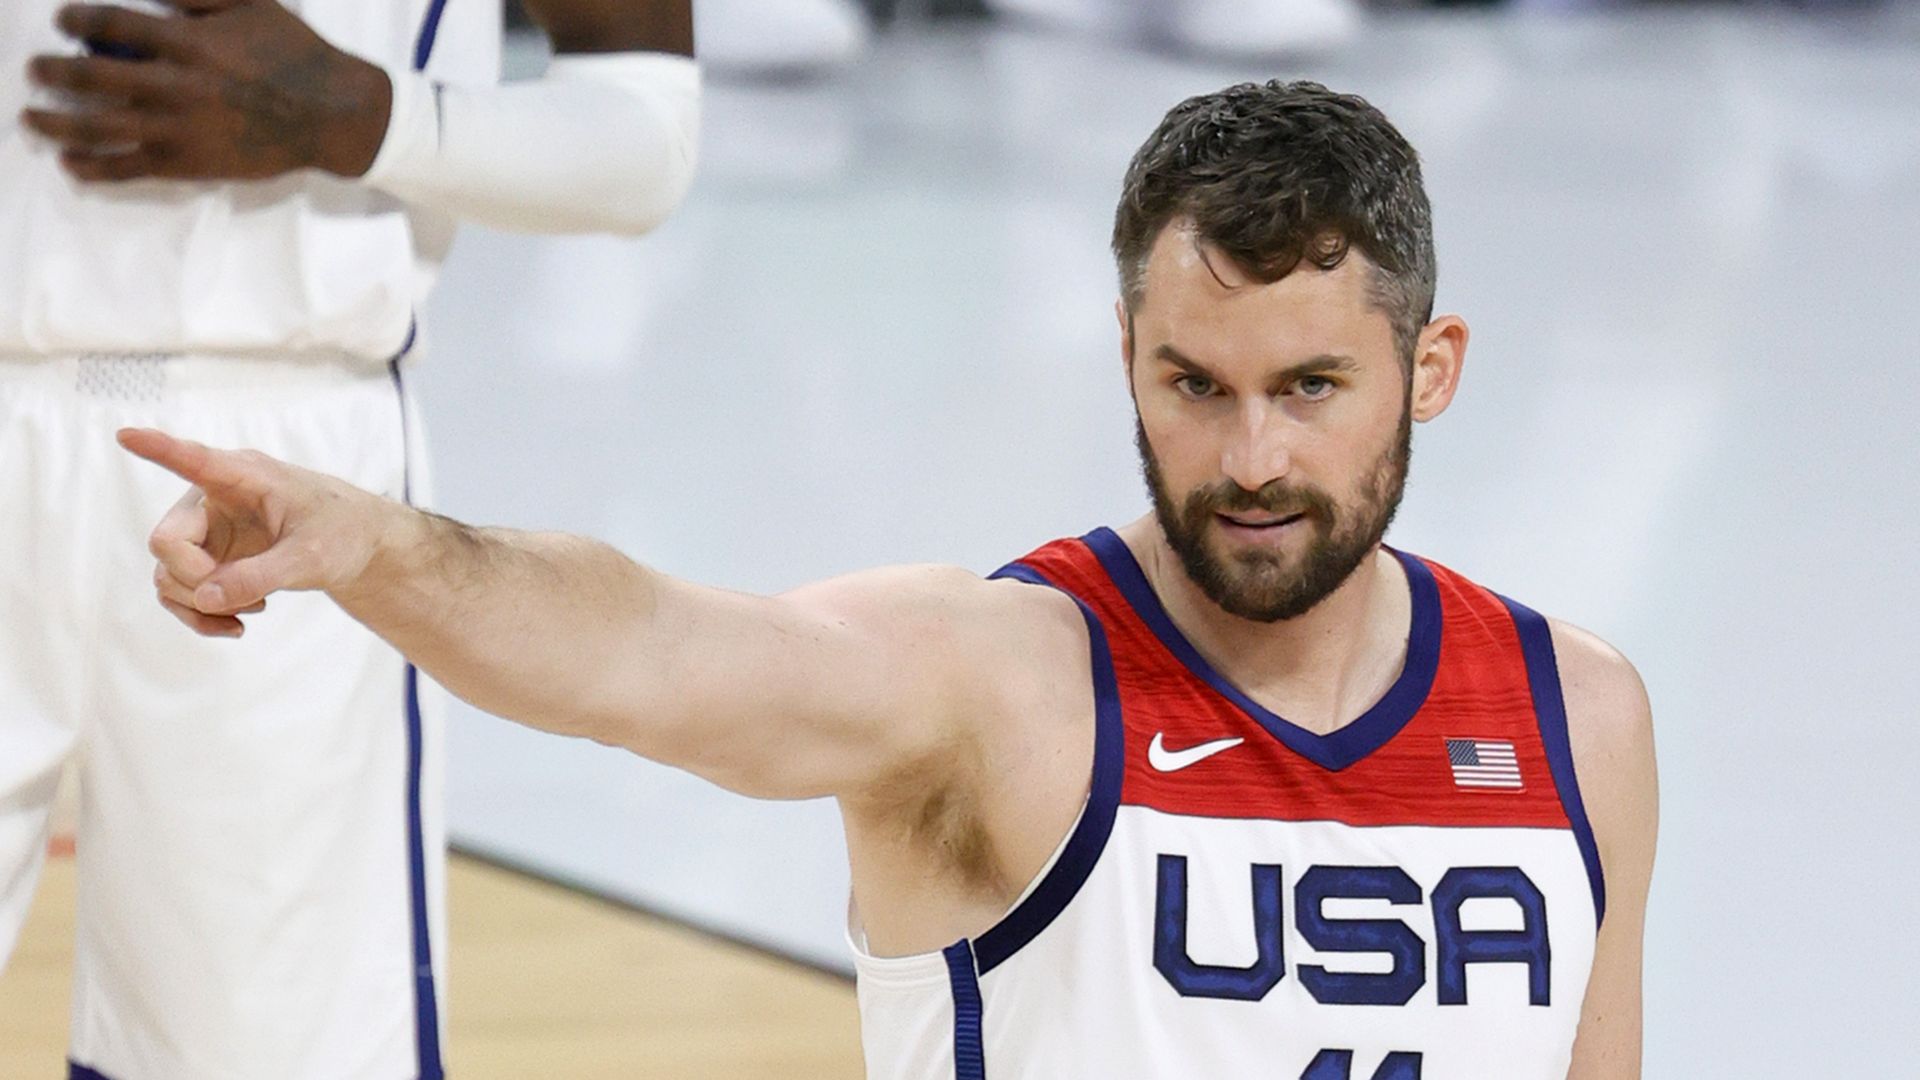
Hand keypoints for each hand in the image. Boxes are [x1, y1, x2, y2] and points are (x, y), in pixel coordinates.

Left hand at [20, 0, 391, 183]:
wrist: (334, 114)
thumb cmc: (295, 52)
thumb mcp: (250, 2)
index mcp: (189, 42)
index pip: (111, 25)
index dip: (76, 20)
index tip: (63, 22)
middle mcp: (176, 86)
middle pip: (92, 77)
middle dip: (53, 71)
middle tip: (36, 70)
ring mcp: (180, 129)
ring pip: (99, 127)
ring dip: (57, 122)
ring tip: (33, 117)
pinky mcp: (190, 164)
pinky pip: (129, 168)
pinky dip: (94, 167)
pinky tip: (71, 163)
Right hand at [119, 427, 391, 637]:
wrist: (356, 546)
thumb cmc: (340, 533)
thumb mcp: (311, 557)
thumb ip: (260, 574)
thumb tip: (204, 598)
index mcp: (242, 477)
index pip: (194, 459)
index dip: (158, 449)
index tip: (126, 433)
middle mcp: (211, 500)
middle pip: (166, 542)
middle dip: (197, 577)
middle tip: (250, 595)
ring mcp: (205, 531)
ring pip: (166, 574)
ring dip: (200, 604)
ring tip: (255, 607)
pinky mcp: (207, 559)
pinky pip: (177, 593)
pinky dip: (200, 615)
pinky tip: (236, 624)